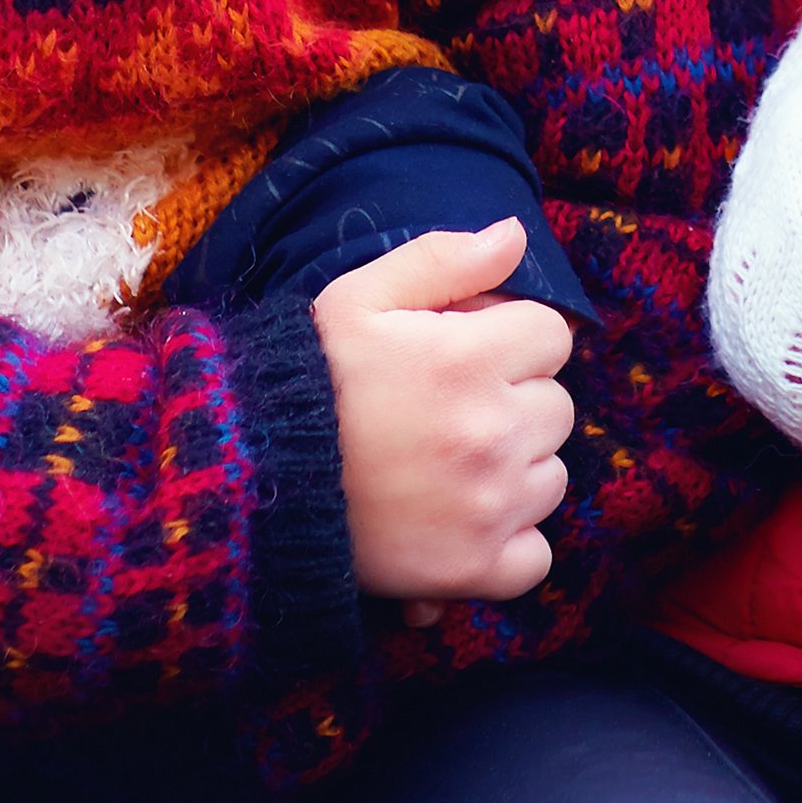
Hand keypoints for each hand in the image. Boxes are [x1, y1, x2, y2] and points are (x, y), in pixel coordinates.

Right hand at [313, 221, 576, 613]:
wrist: (245, 483)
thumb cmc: (305, 382)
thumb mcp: (360, 300)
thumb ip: (443, 259)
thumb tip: (514, 234)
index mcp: (469, 360)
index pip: (551, 335)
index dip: (508, 339)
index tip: (463, 355)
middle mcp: (490, 432)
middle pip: (556, 407)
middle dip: (514, 401)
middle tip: (447, 412)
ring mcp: (488, 506)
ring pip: (550, 476)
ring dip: (514, 470)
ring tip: (446, 465)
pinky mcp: (472, 568)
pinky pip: (534, 556)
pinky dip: (509, 544)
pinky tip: (462, 523)